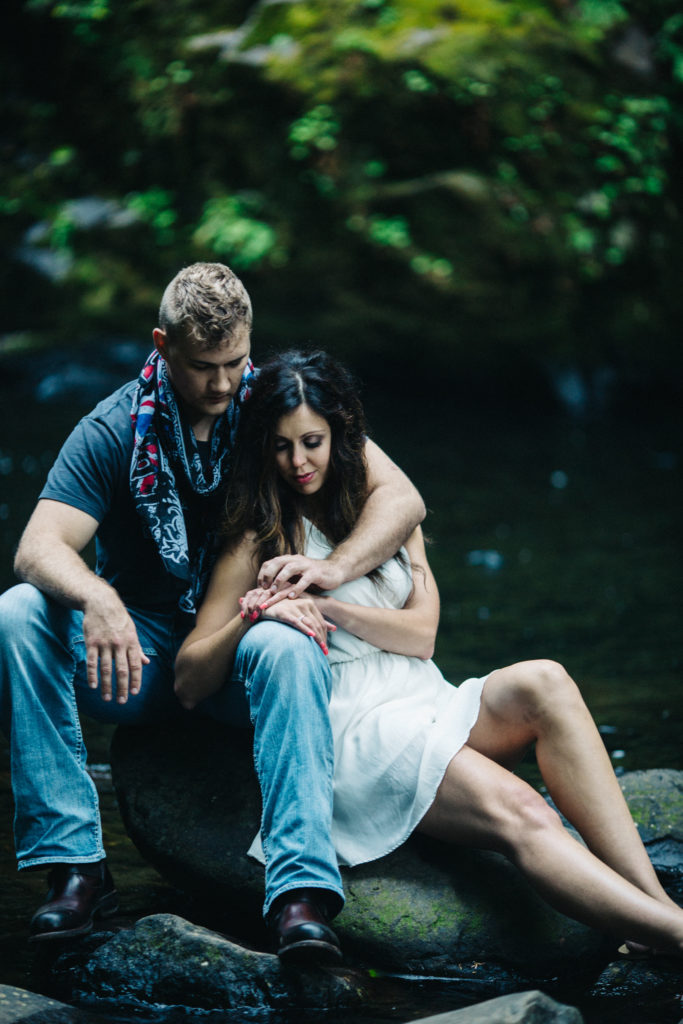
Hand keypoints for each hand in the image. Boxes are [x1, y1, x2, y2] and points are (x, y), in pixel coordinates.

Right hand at [82, 588, 149, 703]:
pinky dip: (92, 674)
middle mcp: (119, 644)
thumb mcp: (132, 631)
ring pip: (106, 669)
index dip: (136, 680)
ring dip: (106, 685)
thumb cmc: (119, 618)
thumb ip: (138, 649)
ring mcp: (105, 643)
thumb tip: (146, 663)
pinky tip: (93, 685)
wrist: (101, 602)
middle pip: (122, 670)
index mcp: (132, 642)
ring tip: (107, 698)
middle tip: (122, 701)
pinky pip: (92, 661)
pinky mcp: (91, 642)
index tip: (134, 693)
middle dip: (122, 687)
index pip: (135, 665)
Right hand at [240, 588, 335, 652]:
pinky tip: (311, 636)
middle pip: (317, 624)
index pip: (321, 622)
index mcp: (310, 603)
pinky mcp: (285, 612)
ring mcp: (294, 607)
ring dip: (317, 638)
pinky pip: (297, 622)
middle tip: (325, 652)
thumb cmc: (284, 611)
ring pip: (310, 624)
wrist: (264, 606)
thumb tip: (334, 628)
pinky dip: (305, 629)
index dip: (325, 635)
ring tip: (320, 650)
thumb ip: (317, 620)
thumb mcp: (302, 613)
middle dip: (322, 639)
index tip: (326, 647)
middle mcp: (304, 603)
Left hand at [256, 554, 343, 608]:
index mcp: (288, 560)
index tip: (258, 588)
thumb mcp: (294, 576)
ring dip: (280, 580)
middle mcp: (295, 560)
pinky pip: (305, 579)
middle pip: (277, 562)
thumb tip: (264, 590)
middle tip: (263, 589)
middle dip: (268, 575)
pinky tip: (291, 597)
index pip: (270, 563)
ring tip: (274, 592)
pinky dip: (297, 588)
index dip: (262, 575)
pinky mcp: (316, 573)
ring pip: (289, 568)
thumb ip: (282, 579)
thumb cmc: (311, 576)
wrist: (334, 571)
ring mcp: (306, 565)